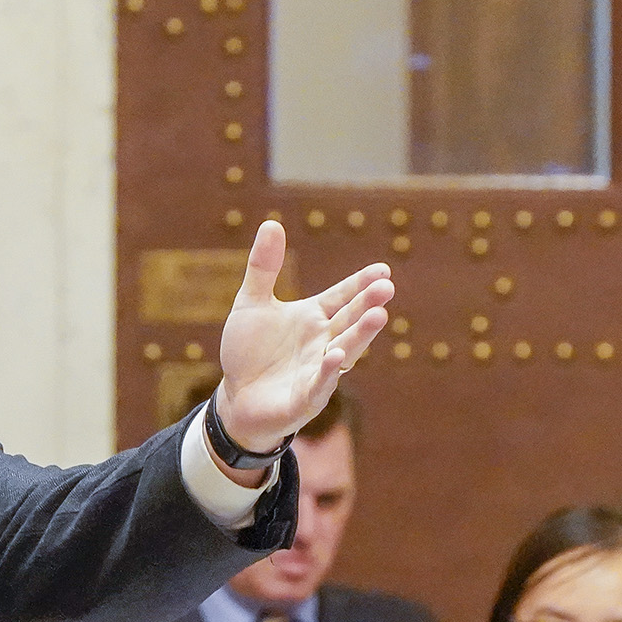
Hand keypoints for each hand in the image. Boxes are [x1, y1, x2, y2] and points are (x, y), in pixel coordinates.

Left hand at [213, 220, 393, 462]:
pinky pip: (320, 384)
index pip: (343, 297)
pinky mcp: (305, 399)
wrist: (235, 397)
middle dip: (367, 305)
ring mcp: (317, 371)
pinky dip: (328, 372)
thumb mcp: (251, 304)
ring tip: (379, 316)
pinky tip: (336, 356)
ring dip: (361, 335)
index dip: (361, 284)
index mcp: (314, 318)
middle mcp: (323, 342)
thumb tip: (271, 223)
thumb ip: (263, 267)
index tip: (382, 269)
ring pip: (345, 351)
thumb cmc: (248, 352)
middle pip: (349, 321)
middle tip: (386, 288)